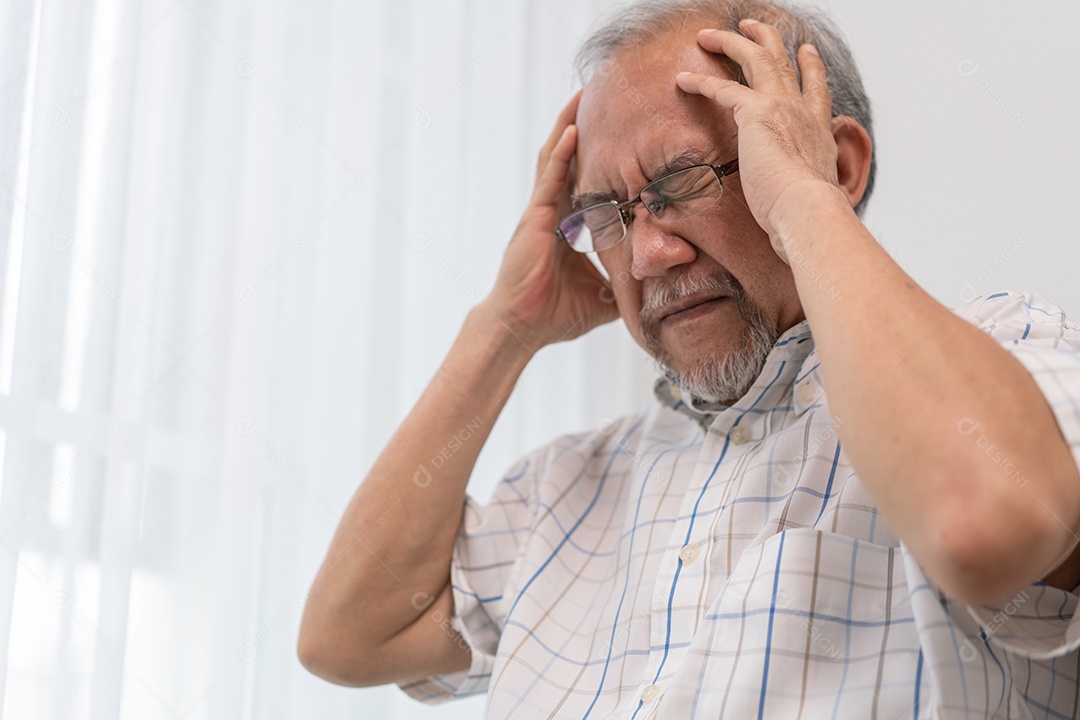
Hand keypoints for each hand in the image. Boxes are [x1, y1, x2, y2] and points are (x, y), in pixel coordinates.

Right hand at [481, 91, 620, 349]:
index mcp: (566, 226)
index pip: (585, 182)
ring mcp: (541, 212)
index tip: (618, 132)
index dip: (598, 156)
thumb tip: (659, 291)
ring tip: (582, 95)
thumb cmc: (553, 316)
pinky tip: (573, 129)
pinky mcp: (535, 219)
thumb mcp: (602, 298)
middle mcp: (552, 213)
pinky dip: (562, 154)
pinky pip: (550, 178)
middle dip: (581, 128)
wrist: (521, 329)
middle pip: (568, 160)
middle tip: (598, 96)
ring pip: (556, 159)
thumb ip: (626, 287)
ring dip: (569, 126)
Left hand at [675, 19, 842, 260]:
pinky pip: (722, 88)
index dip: (811, 68)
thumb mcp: (811, 199)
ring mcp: (781, 107)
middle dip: (766, 39)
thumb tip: (799, 212)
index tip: (806, 52)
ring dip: (731, 42)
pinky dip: (700, 81)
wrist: (807, 211)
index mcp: (819, 130)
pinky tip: (682, 79)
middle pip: (785, 62)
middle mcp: (803, 111)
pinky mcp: (755, 113)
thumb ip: (803, 192)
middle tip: (752, 25)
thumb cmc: (807, 216)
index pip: (817, 90)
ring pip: (756, 58)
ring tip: (708, 34)